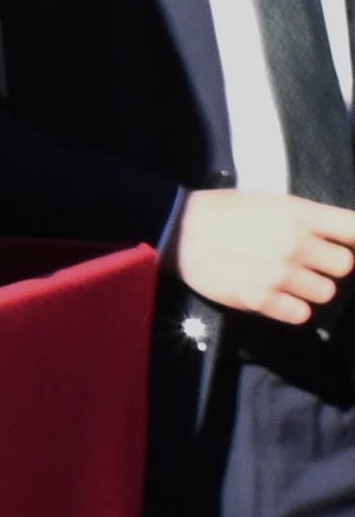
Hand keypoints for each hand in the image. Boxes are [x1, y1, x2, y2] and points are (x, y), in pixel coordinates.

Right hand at [177, 188, 354, 324]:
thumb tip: (338, 238)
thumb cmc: (226, 211)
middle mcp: (296, 244)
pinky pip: (301, 314)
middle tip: (309, 263)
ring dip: (311, 288)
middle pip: (344, 265)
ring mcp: (279, 273)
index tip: (344, 244)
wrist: (179, 229)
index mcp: (301, 215)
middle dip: (329, 265)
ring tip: (289, 281)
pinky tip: (278, 297)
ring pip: (326, 292)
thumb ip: (309, 219)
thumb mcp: (274, 202)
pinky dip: (293, 308)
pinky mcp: (260, 298)